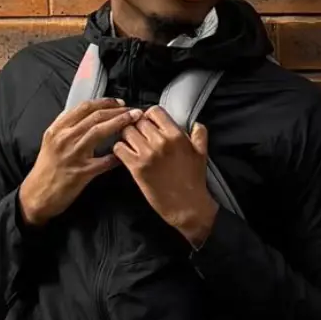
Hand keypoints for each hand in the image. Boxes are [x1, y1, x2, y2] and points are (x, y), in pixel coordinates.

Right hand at [18, 98, 136, 226]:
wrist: (37, 195)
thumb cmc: (46, 170)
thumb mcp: (51, 142)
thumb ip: (66, 128)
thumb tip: (87, 116)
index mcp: (57, 129)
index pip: (84, 107)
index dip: (105, 102)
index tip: (119, 103)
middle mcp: (64, 138)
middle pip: (95, 116)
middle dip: (118, 111)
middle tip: (133, 110)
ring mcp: (72, 155)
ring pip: (99, 132)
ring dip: (120, 123)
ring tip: (134, 121)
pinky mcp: (81, 173)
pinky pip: (104, 162)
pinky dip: (116, 156)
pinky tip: (126, 154)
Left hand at [113, 107, 218, 246]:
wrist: (187, 207)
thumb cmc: (194, 182)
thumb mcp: (201, 154)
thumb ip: (200, 135)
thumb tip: (196, 124)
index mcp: (176, 135)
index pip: (154, 111)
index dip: (148, 117)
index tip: (148, 125)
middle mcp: (161, 141)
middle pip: (138, 121)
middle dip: (136, 128)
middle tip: (138, 138)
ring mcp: (147, 154)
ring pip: (126, 132)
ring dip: (126, 138)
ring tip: (131, 146)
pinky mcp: (137, 168)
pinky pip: (119, 148)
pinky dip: (119, 150)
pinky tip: (125, 156)